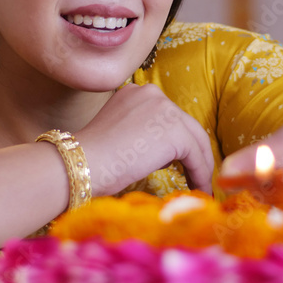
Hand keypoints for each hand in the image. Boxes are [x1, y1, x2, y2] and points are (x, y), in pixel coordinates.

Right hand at [78, 83, 213, 196]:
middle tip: (198, 175)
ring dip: (200, 165)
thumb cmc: (92, 159)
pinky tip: (199, 190)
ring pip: (195, 140)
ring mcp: (165, 109)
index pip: (168, 117)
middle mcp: (153, 93)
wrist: (82, 163)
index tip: (182, 162)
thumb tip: (166, 152)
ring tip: (200, 186)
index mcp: (137, 92)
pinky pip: (196, 156)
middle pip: (186, 125)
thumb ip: (142, 132)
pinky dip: (200, 174)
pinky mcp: (175, 131)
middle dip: (194, 152)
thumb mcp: (119, 134)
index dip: (178, 142)